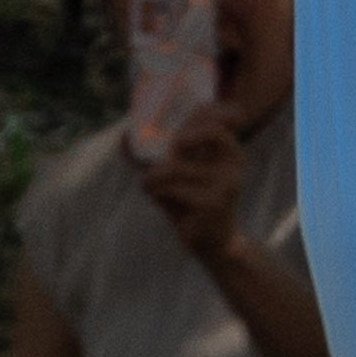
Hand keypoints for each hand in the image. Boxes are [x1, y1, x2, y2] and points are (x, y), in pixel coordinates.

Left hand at [135, 106, 250, 264]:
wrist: (211, 242)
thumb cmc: (190, 202)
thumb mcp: (178, 175)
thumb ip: (157, 154)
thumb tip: (122, 137)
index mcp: (230, 151)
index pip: (217, 119)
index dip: (198, 113)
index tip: (175, 126)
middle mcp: (233, 162)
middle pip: (189, 139)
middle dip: (168, 147)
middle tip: (160, 160)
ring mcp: (225, 182)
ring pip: (173, 168)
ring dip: (152, 178)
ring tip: (149, 185)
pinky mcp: (213, 202)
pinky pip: (171, 188)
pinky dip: (156, 192)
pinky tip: (157, 200)